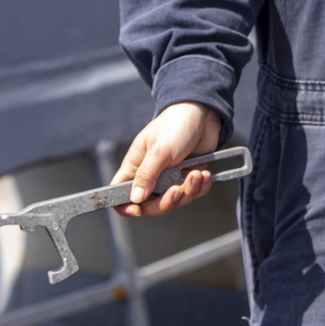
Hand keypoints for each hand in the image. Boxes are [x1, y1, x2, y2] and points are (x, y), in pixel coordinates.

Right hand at [113, 102, 221, 217]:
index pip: (120, 193)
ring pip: (175, 202)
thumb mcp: (159, 150)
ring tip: (196, 174)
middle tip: (178, 190)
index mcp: (135, 167)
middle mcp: (151, 176)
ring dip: (188, 191)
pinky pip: (192, 194)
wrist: (202, 115)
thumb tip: (134, 199)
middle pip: (151, 205)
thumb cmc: (175, 126)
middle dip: (166, 202)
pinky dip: (200, 187)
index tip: (137, 210)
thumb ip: (146, 175)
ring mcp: (170, 178)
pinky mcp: (187, 178)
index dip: (125, 206)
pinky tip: (204, 174)